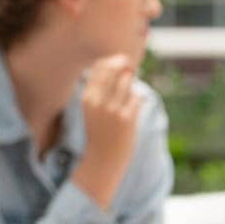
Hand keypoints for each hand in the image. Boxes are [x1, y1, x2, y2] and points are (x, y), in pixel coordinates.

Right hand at [70, 54, 141, 209]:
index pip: (99, 67)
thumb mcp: (93, 109)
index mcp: (86, 98)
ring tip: (127, 97)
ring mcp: (112, 109)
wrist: (101, 162)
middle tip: (130, 69)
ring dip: (131, 85)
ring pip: (127, 81)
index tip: (119, 63)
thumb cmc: (98, 133)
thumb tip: (125, 67)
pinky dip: (138, 100)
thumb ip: (103, 89)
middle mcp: (97, 101)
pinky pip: (137, 98)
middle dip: (124, 66)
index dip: (111, 61)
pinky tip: (132, 110)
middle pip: (114, 69)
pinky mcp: (126, 119)